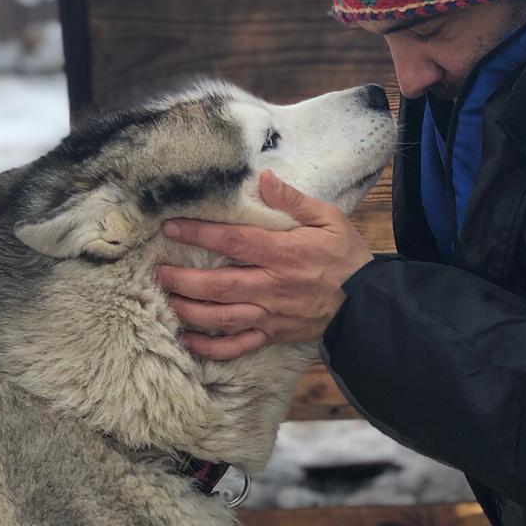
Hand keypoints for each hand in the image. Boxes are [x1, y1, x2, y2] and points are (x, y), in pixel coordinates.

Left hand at [156, 170, 373, 359]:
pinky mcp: (273, 334)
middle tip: (157, 270)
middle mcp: (271, 286)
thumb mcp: (329, 219)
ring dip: (188, 309)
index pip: (232, 241)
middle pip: (217, 284)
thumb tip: (263, 178)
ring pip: (221, 316)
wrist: (368, 303)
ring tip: (165, 298)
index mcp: (283, 254)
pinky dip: (210, 347)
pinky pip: (237, 346)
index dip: (198, 233)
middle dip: (182, 278)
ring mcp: (270, 314)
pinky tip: (188, 339)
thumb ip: (294, 200)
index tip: (171, 227)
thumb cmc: (348, 257)